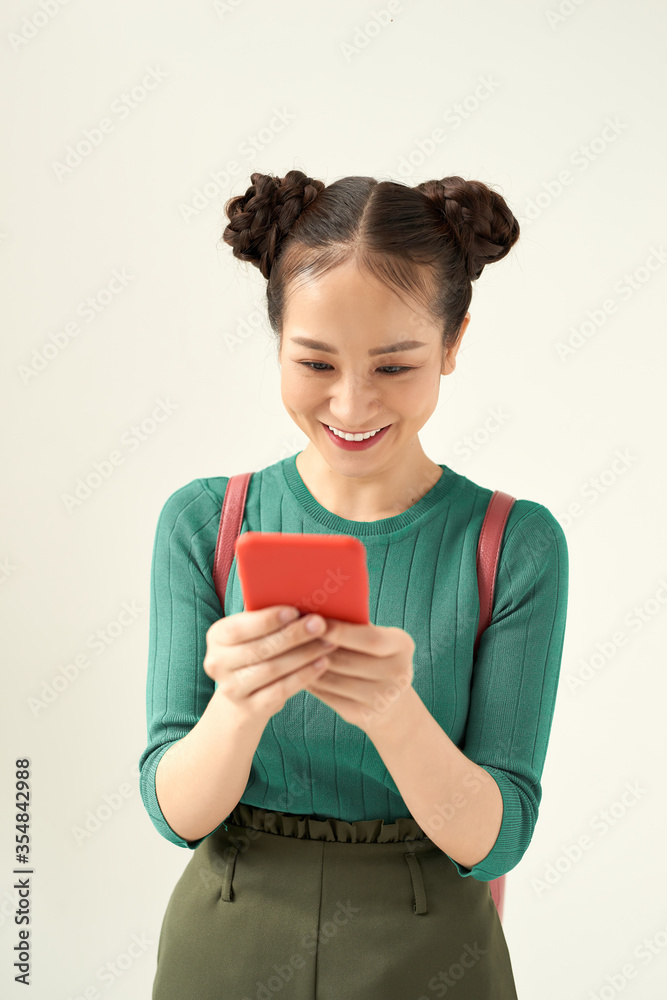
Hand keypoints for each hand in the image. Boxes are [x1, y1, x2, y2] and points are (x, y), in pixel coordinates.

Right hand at [203, 606, 333, 723]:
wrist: (243, 699)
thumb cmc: (257, 652)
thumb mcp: (255, 634)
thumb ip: (269, 619)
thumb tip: (302, 601)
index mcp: (216, 636)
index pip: (239, 628)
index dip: (267, 620)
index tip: (295, 611)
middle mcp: (217, 662)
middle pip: (260, 648)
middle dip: (294, 635)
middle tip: (320, 624)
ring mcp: (231, 688)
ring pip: (272, 669)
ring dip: (304, 655)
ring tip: (328, 643)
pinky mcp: (249, 708)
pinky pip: (280, 691)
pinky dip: (304, 676)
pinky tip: (322, 664)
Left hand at [303, 618, 415, 733]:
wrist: (392, 702)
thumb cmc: (373, 656)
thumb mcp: (374, 638)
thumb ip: (353, 625)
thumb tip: (314, 611)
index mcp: (402, 646)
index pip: (370, 639)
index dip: (340, 632)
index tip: (314, 621)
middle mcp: (398, 673)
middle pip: (348, 660)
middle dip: (317, 648)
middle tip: (293, 636)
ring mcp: (382, 698)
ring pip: (334, 680)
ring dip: (308, 666)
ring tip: (290, 653)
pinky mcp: (364, 715)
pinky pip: (329, 696)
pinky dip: (311, 683)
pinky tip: (298, 672)